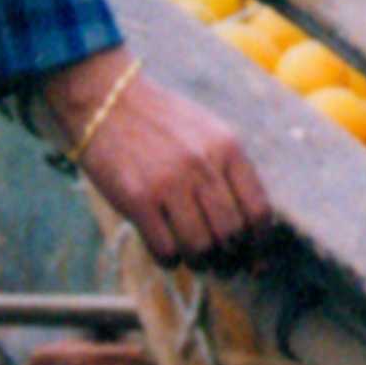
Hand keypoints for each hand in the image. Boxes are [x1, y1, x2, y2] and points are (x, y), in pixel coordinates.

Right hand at [45, 45, 271, 262]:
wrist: (106, 101)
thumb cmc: (161, 122)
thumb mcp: (208, 133)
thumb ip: (229, 171)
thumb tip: (251, 225)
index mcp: (228, 148)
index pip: (258, 210)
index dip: (259, 242)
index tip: (254, 254)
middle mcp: (202, 166)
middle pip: (231, 234)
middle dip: (231, 257)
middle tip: (223, 263)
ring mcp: (169, 183)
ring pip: (200, 247)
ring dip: (201, 262)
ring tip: (195, 258)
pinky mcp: (137, 198)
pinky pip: (165, 249)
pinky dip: (170, 261)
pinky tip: (168, 254)